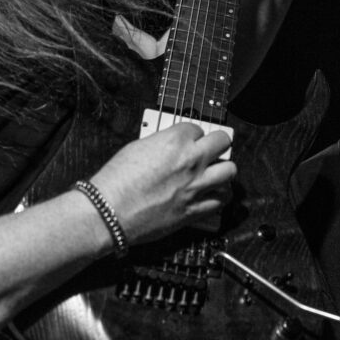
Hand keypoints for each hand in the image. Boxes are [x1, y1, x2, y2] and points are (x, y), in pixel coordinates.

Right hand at [91, 123, 235, 244]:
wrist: (109, 212)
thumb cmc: (115, 181)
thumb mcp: (136, 148)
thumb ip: (159, 144)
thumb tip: (169, 148)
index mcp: (174, 141)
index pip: (197, 128)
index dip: (191, 135)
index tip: (188, 141)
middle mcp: (190, 160)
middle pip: (222, 142)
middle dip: (216, 144)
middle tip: (211, 149)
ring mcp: (196, 186)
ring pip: (230, 171)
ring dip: (223, 169)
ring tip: (215, 172)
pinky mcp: (195, 210)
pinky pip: (222, 200)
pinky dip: (220, 196)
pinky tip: (213, 194)